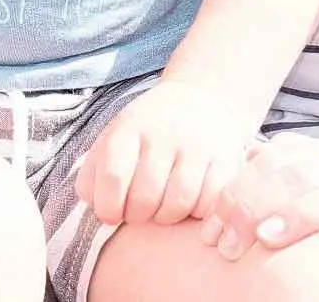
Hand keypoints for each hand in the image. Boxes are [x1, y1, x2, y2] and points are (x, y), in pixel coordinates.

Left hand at [78, 77, 256, 226]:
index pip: (113, 175)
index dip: (107, 207)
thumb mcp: (113, 139)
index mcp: (130, 127)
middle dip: (137, 216)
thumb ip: (93, 174)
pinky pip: (208, 204)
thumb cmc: (147, 131)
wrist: (200, 99)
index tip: (111, 214)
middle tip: (139, 211)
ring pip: (177, 205)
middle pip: (145, 197)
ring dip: (165, 218)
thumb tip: (95, 205)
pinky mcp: (225, 160)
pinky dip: (195, 214)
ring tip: (161, 209)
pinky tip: (188, 204)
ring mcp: (198, 146)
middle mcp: (165, 133)